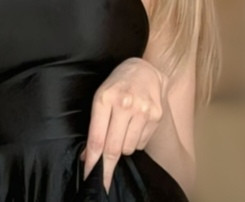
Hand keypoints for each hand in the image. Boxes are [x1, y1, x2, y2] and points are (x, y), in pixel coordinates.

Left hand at [80, 57, 168, 193]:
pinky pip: (141, 143)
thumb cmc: (118, 84)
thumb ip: (95, 126)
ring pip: (128, 148)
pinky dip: (135, 141)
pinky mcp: (156, 116)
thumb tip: (88, 155)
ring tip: (123, 130)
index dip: (93, 160)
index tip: (90, 174)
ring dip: (123, 147)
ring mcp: (142, 110)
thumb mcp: (101, 97)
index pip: (97, 137)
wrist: (145, 69)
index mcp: (105, 98)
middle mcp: (124, 103)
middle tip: (104, 176)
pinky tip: (135, 125)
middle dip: (107, 164)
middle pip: (113, 147)